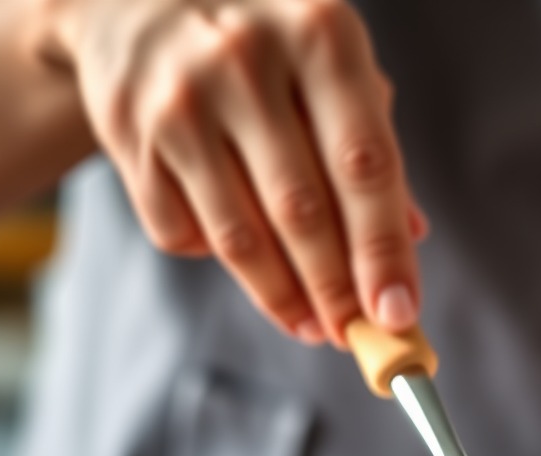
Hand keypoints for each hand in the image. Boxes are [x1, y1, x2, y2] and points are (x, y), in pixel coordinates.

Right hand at [29, 0, 426, 344]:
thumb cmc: (266, 46)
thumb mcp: (330, 65)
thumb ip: (370, 145)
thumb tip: (410, 237)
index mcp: (319, 33)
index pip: (364, 166)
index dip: (382, 251)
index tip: (399, 315)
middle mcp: (246, 58)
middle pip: (302, 213)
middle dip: (335, 292)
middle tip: (357, 336)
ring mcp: (180, 98)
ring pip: (241, 238)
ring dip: (285, 299)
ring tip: (314, 326)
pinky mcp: (129, 137)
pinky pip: (186, 235)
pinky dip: (223, 263)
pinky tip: (248, 260)